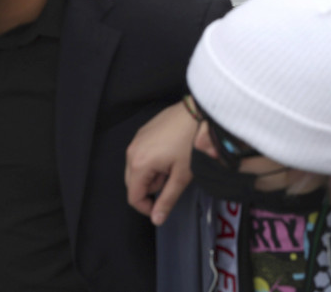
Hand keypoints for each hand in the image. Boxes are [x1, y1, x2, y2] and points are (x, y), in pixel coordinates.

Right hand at [125, 100, 198, 224]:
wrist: (198, 112)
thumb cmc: (191, 141)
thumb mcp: (181, 176)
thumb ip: (167, 200)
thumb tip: (157, 218)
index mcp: (139, 164)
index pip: (133, 197)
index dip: (147, 207)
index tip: (161, 207)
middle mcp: (133, 150)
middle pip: (134, 183)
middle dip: (152, 187)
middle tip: (172, 178)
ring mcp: (137, 139)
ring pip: (138, 168)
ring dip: (153, 173)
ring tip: (173, 163)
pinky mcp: (144, 131)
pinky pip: (141, 153)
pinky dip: (153, 159)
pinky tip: (170, 153)